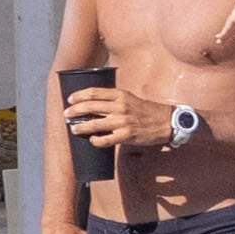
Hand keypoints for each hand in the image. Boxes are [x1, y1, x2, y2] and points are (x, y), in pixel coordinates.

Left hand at [60, 84, 185, 152]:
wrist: (167, 121)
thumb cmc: (146, 110)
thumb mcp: (130, 98)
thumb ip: (113, 100)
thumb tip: (93, 104)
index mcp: (120, 94)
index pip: (94, 92)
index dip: (79, 96)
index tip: (70, 100)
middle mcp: (120, 106)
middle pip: (90, 106)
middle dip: (74, 111)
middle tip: (66, 114)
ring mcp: (123, 121)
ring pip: (94, 124)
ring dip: (80, 127)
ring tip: (74, 128)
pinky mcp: (127, 135)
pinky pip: (105, 139)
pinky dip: (96, 141)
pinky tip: (92, 140)